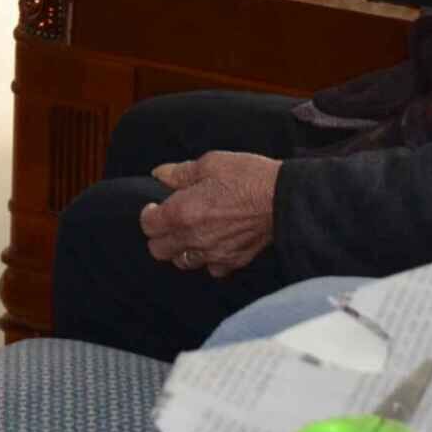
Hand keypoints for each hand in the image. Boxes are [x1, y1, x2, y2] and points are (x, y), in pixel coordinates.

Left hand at [140, 152, 281, 275]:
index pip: (148, 225)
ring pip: (182, 262)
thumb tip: (159, 174)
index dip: (148, 214)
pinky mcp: (233, 260)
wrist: (283, 198)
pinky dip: (209, 258)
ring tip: (191, 232)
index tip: (154, 206)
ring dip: (181, 249)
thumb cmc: (248, 177)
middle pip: (159, 250)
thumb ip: (180, 172)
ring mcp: (213, 253)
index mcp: (182, 212)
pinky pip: (211, 268)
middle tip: (169, 221)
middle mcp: (193, 238)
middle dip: (159, 236)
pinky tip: (214, 243)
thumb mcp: (210, 163)